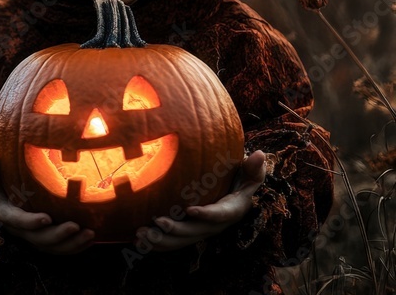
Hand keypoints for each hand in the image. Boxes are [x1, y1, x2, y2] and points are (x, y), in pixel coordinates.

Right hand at [0, 151, 94, 254]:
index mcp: (4, 213)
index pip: (16, 221)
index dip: (31, 222)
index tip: (47, 217)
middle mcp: (19, 229)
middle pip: (38, 239)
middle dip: (58, 236)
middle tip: (76, 226)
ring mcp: (32, 234)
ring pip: (51, 247)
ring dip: (71, 244)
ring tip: (90, 234)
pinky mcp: (44, 236)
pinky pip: (59, 247)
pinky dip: (75, 246)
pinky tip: (90, 238)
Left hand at [137, 150, 266, 251]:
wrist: (232, 195)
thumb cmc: (239, 180)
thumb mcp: (250, 174)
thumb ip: (253, 167)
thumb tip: (261, 154)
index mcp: (230, 211)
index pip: (219, 215)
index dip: (206, 214)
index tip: (190, 209)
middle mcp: (214, 225)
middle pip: (194, 232)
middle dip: (176, 230)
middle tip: (157, 221)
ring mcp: (199, 230)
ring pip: (180, 241)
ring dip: (160, 240)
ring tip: (140, 234)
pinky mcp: (187, 232)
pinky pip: (171, 242)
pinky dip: (155, 243)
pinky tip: (136, 240)